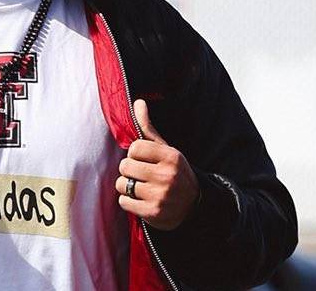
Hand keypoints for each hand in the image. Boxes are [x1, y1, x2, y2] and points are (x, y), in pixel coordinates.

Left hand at [115, 99, 198, 229]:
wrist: (193, 206)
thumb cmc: (174, 172)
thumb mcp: (166, 149)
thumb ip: (148, 128)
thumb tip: (138, 102)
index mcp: (171, 156)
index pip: (134, 147)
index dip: (135, 154)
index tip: (144, 159)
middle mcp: (167, 175)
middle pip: (125, 165)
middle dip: (130, 170)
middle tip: (142, 175)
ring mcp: (160, 195)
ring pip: (122, 184)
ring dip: (127, 186)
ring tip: (141, 187)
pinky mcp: (153, 213)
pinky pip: (124, 202)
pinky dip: (128, 201)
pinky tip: (141, 200)